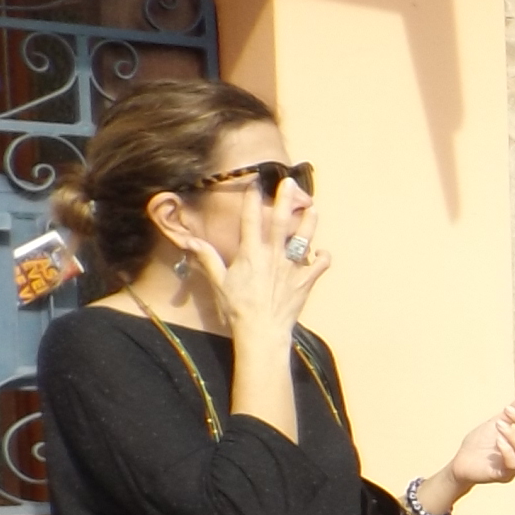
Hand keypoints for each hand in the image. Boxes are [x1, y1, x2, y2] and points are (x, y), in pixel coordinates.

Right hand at [185, 191, 329, 336]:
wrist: (261, 331)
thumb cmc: (237, 308)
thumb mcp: (218, 281)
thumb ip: (208, 258)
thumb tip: (191, 241)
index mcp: (250, 254)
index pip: (250, 220)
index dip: (252, 199)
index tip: (256, 183)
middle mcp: (273, 256)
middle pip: (281, 221)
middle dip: (286, 200)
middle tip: (291, 183)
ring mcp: (292, 268)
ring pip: (305, 238)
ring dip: (310, 222)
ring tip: (313, 208)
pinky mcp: (306, 281)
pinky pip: (320, 264)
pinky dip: (323, 257)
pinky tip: (322, 252)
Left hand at [444, 392, 514, 489]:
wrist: (461, 462)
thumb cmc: (480, 445)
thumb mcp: (497, 422)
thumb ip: (514, 413)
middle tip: (507, 411)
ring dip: (513, 435)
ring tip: (498, 426)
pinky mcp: (504, 475)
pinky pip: (513, 464)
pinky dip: (507, 450)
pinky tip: (497, 443)